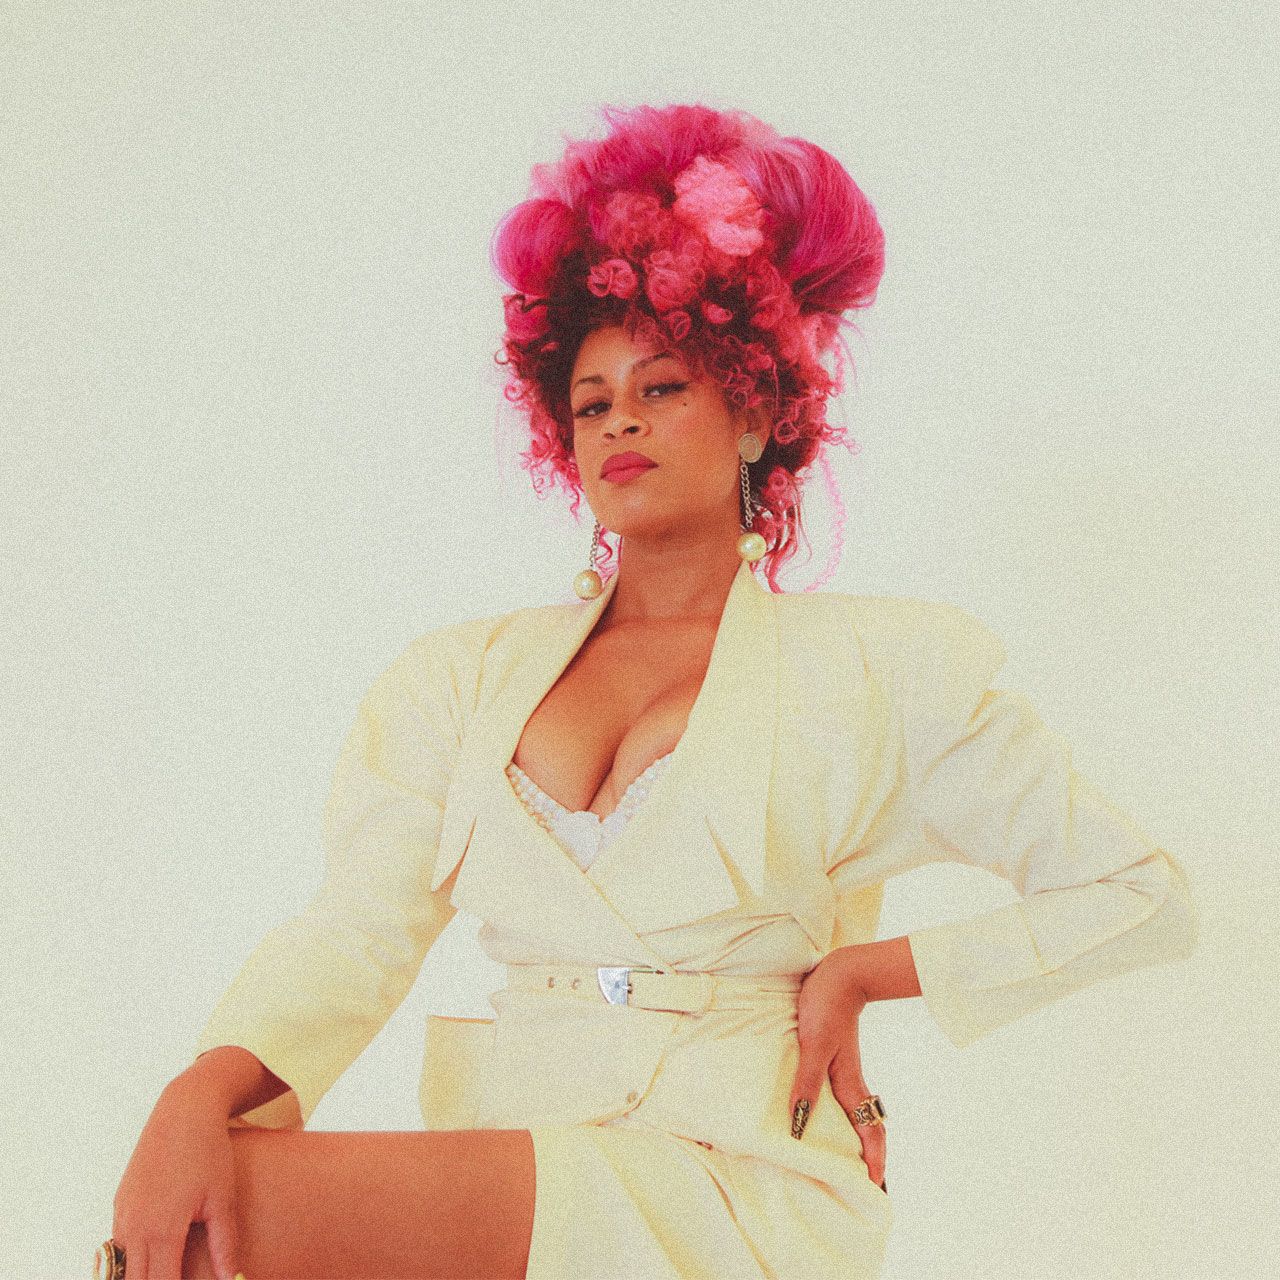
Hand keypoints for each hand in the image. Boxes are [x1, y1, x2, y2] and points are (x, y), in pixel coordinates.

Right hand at [112, 1078, 244, 1279]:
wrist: (184, 1111)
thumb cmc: (209, 1153)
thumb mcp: (223, 1199)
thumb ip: (225, 1245)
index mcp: (161, 1230)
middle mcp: (134, 1227)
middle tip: (179, 1275)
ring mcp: (122, 1214)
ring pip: (122, 1268)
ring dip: (142, 1274)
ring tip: (169, 1268)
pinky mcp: (120, 1202)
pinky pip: (119, 1244)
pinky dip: (134, 1256)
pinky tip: (156, 1255)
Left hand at [789, 947, 886, 1189]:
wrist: (840, 974)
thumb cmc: (825, 1006)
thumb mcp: (813, 1045)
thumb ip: (807, 1081)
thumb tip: (800, 1123)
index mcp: (849, 1084)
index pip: (869, 1129)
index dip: (874, 1158)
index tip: (875, 1186)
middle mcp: (850, 1081)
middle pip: (866, 1126)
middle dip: (868, 1155)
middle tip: (864, 1184)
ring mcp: (844, 1070)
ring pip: (854, 1112)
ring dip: (854, 1136)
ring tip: (845, 1159)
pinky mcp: (833, 1058)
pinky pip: (840, 1095)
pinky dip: (838, 1113)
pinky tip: (823, 1116)